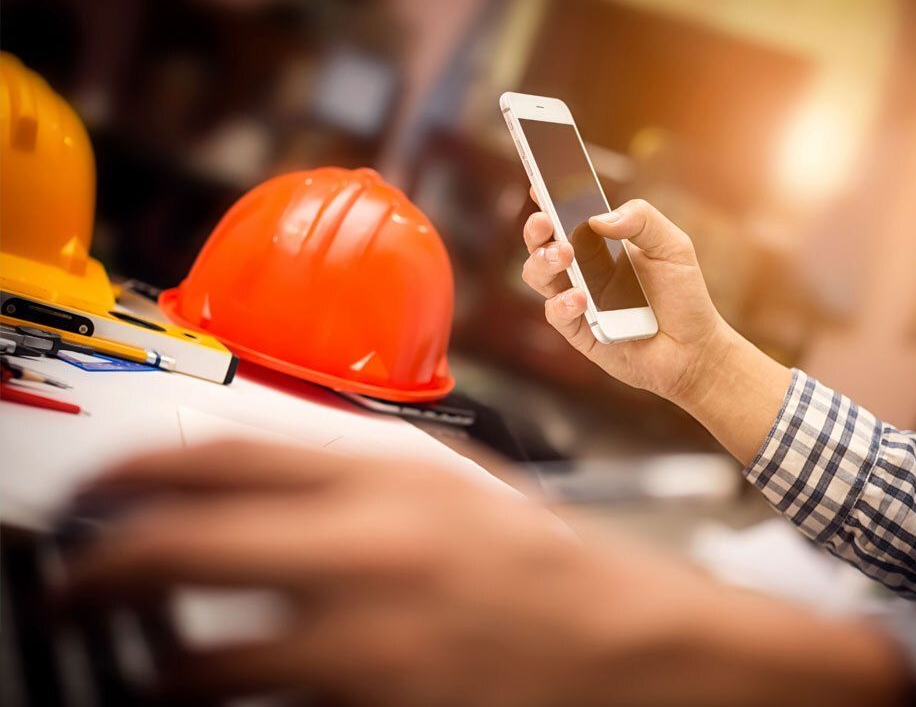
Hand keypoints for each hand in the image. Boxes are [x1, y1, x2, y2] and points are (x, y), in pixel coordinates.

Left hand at [62, 441, 915, 706]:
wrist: (620, 641)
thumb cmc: (536, 560)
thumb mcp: (445, 482)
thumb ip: (348, 473)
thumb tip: (247, 479)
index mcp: (386, 474)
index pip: (220, 454)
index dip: (135, 473)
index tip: (97, 493)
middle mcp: (367, 547)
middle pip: (184, 544)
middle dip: (101, 569)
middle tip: (72, 584)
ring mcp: (369, 639)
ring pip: (203, 656)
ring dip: (153, 662)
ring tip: (140, 660)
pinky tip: (211, 697)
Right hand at [521, 197, 792, 464]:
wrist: (694, 349)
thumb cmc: (683, 295)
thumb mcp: (673, 246)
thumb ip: (643, 220)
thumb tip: (599, 218)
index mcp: (600, 243)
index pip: (567, 216)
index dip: (548, 199)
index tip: (538, 184)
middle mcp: (582, 269)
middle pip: (542, 244)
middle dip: (536, 229)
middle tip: (545, 221)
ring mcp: (577, 300)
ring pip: (538, 276)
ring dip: (543, 261)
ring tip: (564, 254)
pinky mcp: (578, 331)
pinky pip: (556, 313)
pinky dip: (563, 303)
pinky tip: (581, 298)